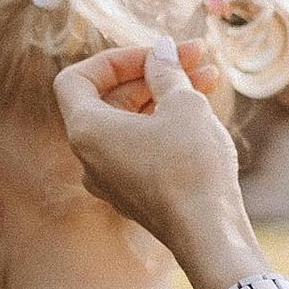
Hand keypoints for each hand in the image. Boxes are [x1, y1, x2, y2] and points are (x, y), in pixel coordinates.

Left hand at [55, 40, 254, 288]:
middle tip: (195, 57)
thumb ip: (166, 71)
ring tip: (208, 78)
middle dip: (152, 73)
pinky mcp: (135, 196)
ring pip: (130, 124)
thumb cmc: (191, 167)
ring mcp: (111, 180)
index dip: (115, 58)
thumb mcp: (183, 104)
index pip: (77, 78)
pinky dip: (165, 125)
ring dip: (164, 96)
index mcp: (85, 131)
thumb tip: (161, 52)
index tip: (156, 54)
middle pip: (109, 99)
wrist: (210, 236)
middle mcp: (88, 158)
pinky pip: (141, 149)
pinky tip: (201, 112)